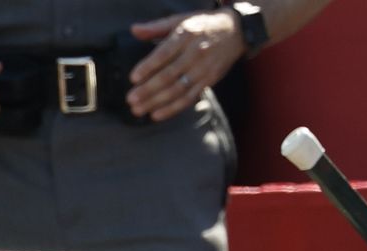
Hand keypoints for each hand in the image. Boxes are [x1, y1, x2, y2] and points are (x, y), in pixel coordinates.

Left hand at [127, 10, 244, 121]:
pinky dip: (173, 108)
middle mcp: (195, 53)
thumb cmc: (201, 25)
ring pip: (178, 89)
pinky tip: (157, 114)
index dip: (148, 67)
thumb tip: (134, 30)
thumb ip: (155, 27)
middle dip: (148, 89)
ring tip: (139, 109)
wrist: (235, 31)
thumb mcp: (179, 20)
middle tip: (131, 99)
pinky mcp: (210, 80)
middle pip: (169, 75)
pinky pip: (190, 97)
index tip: (133, 78)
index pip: (164, 53)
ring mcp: (204, 68)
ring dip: (157, 102)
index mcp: (185, 36)